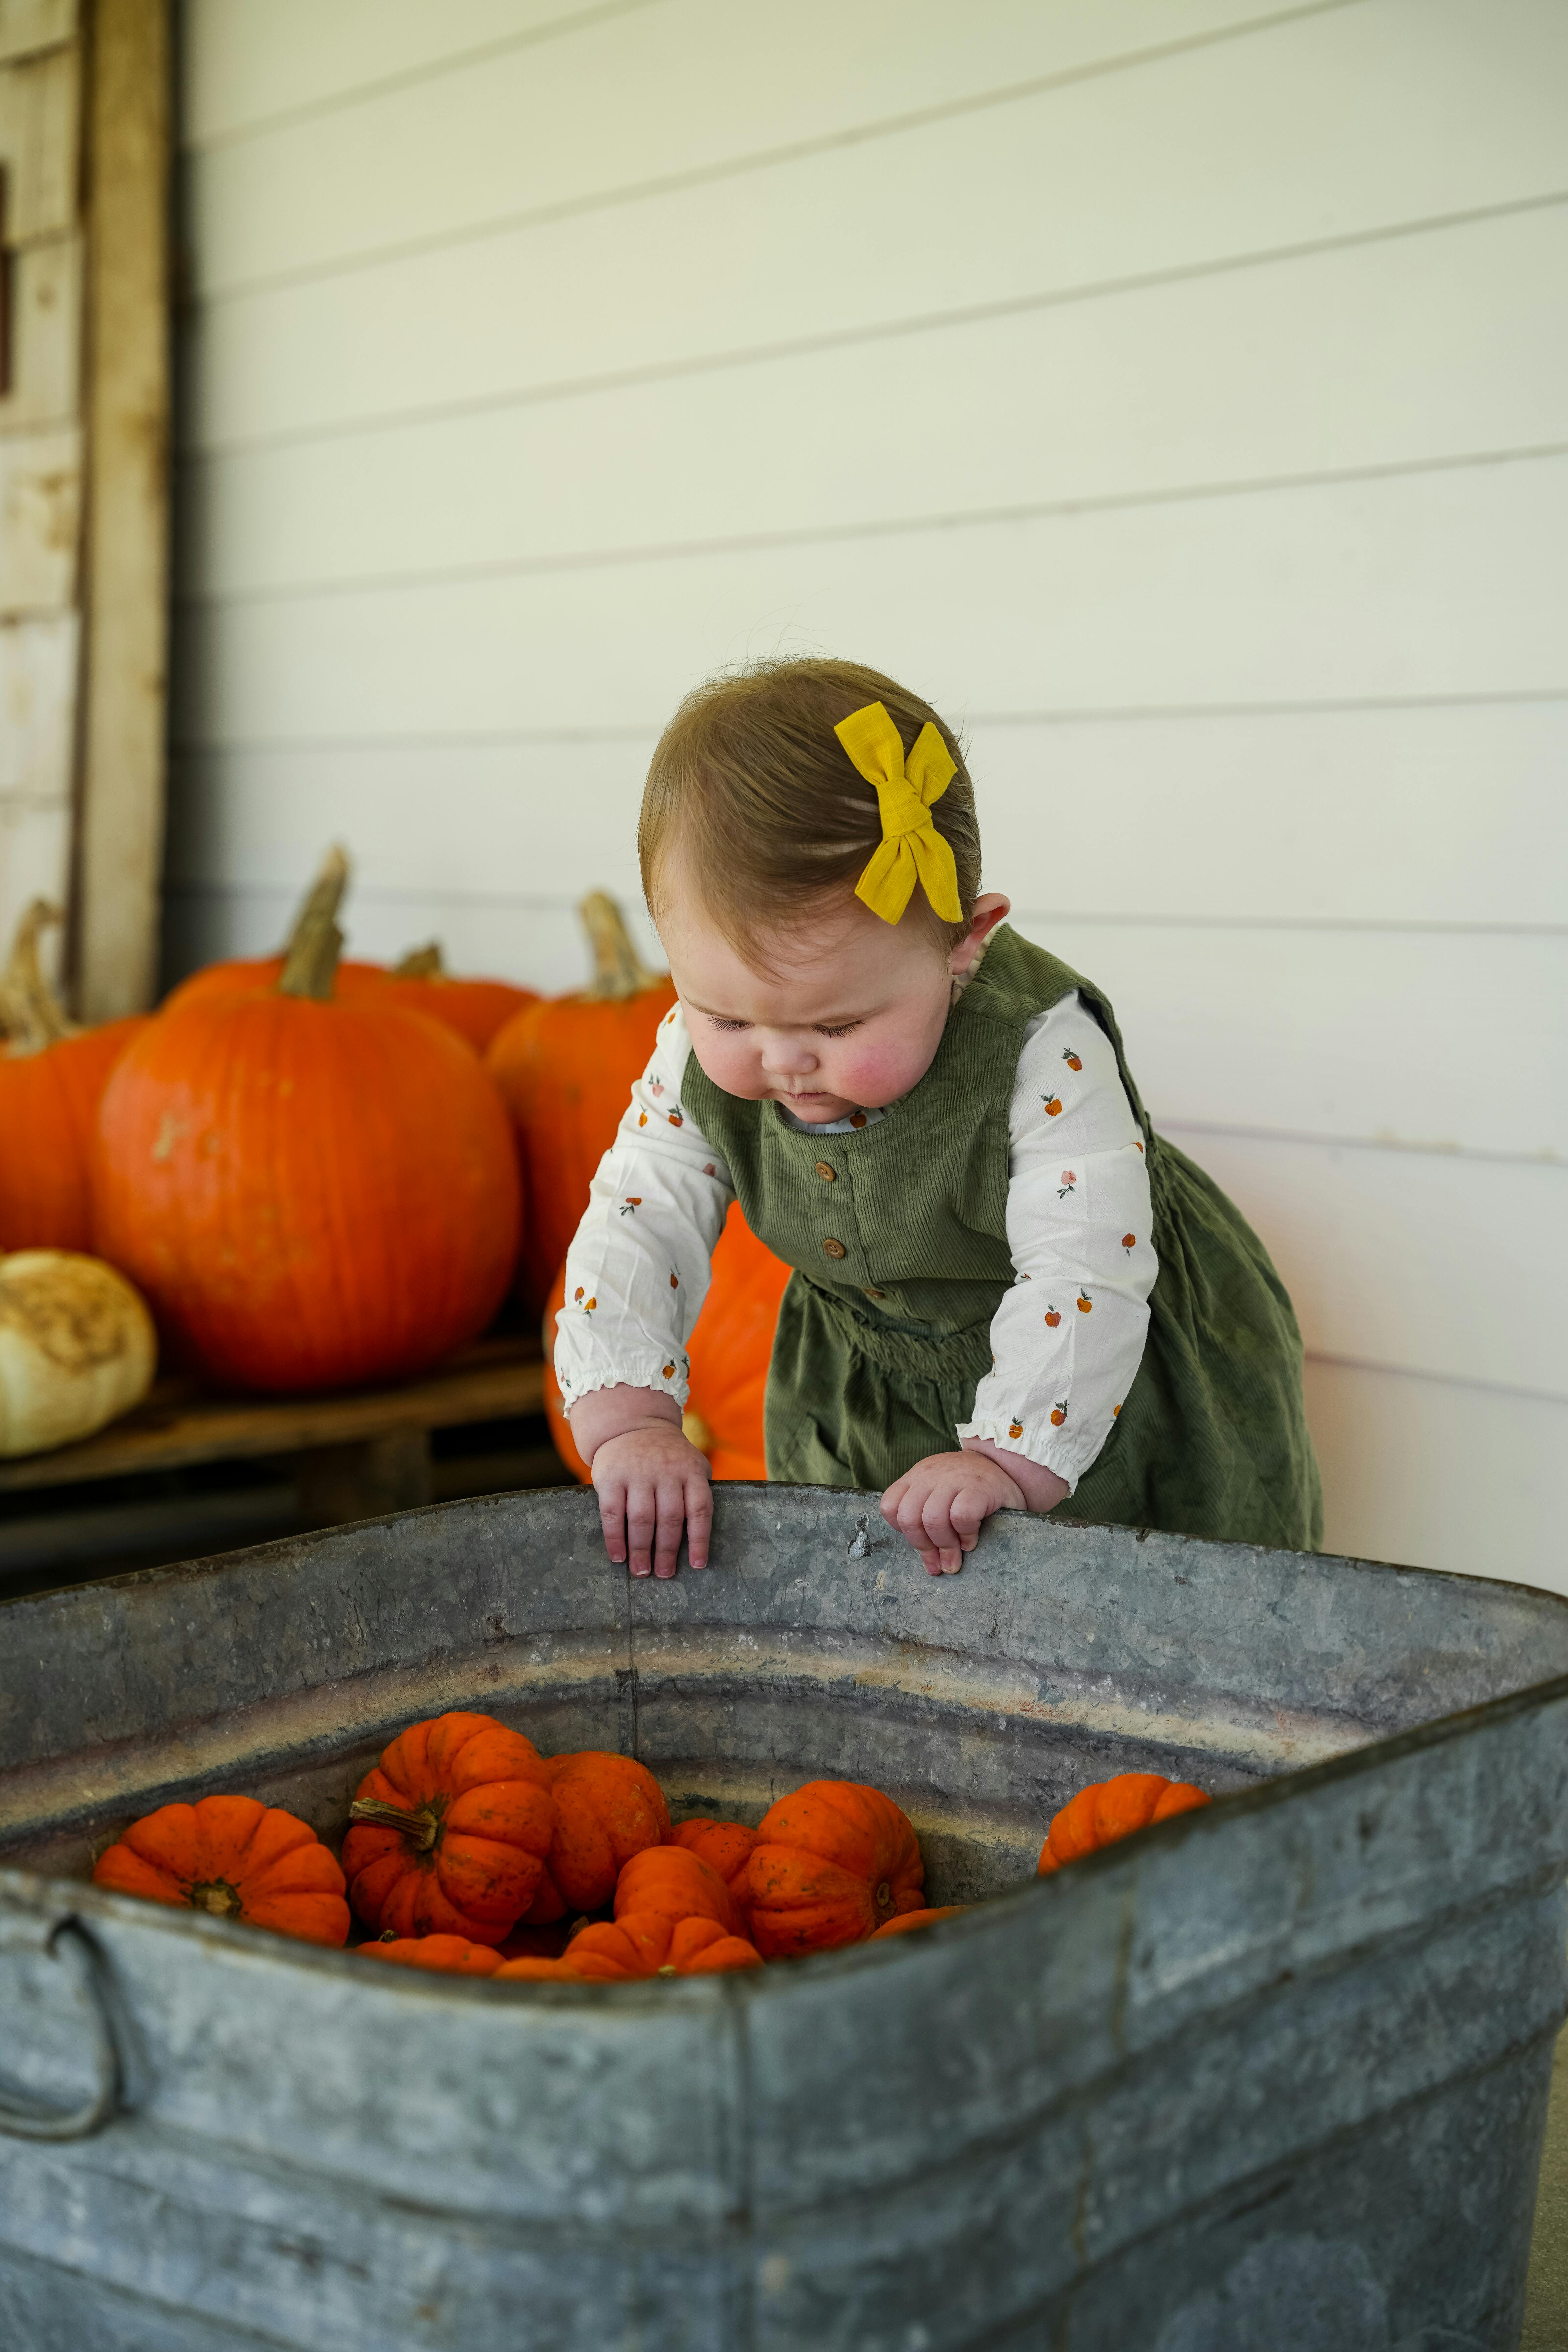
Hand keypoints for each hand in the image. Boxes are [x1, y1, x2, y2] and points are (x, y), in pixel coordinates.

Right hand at [569, 1387, 711, 1578]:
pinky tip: (619, 1556)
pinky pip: (613, 1513)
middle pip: (669, 1519)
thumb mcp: (691, 1463)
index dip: (699, 1540)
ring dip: (642, 1550)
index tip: (697, 1565)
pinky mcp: (611, 1477)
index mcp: (690, 1471)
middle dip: (667, 1552)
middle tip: (664, 1574)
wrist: (630, 1425)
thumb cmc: (667, 1456)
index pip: (699, 1509)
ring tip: (641, 1571)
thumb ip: (698, 1491)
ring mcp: (637, 1474)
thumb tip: (701, 1538)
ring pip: (642, 1519)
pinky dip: (615, 1538)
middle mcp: (666, 1472)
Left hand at [881, 1442, 1067, 1575]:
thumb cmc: (972, 1488)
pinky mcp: (978, 1487)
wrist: (1008, 1466)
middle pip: (908, 1517)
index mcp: (918, 1476)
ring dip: (944, 1546)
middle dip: (922, 1547)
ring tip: (956, 1555)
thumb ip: (925, 1514)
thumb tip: (927, 1560)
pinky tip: (971, 1540)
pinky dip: (965, 1535)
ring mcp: (954, 1478)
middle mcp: (931, 1474)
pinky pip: (961, 1517)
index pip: (891, 1506)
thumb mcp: (941, 1493)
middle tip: (938, 1563)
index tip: (921, 1543)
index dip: (902, 1531)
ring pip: (932, 1519)